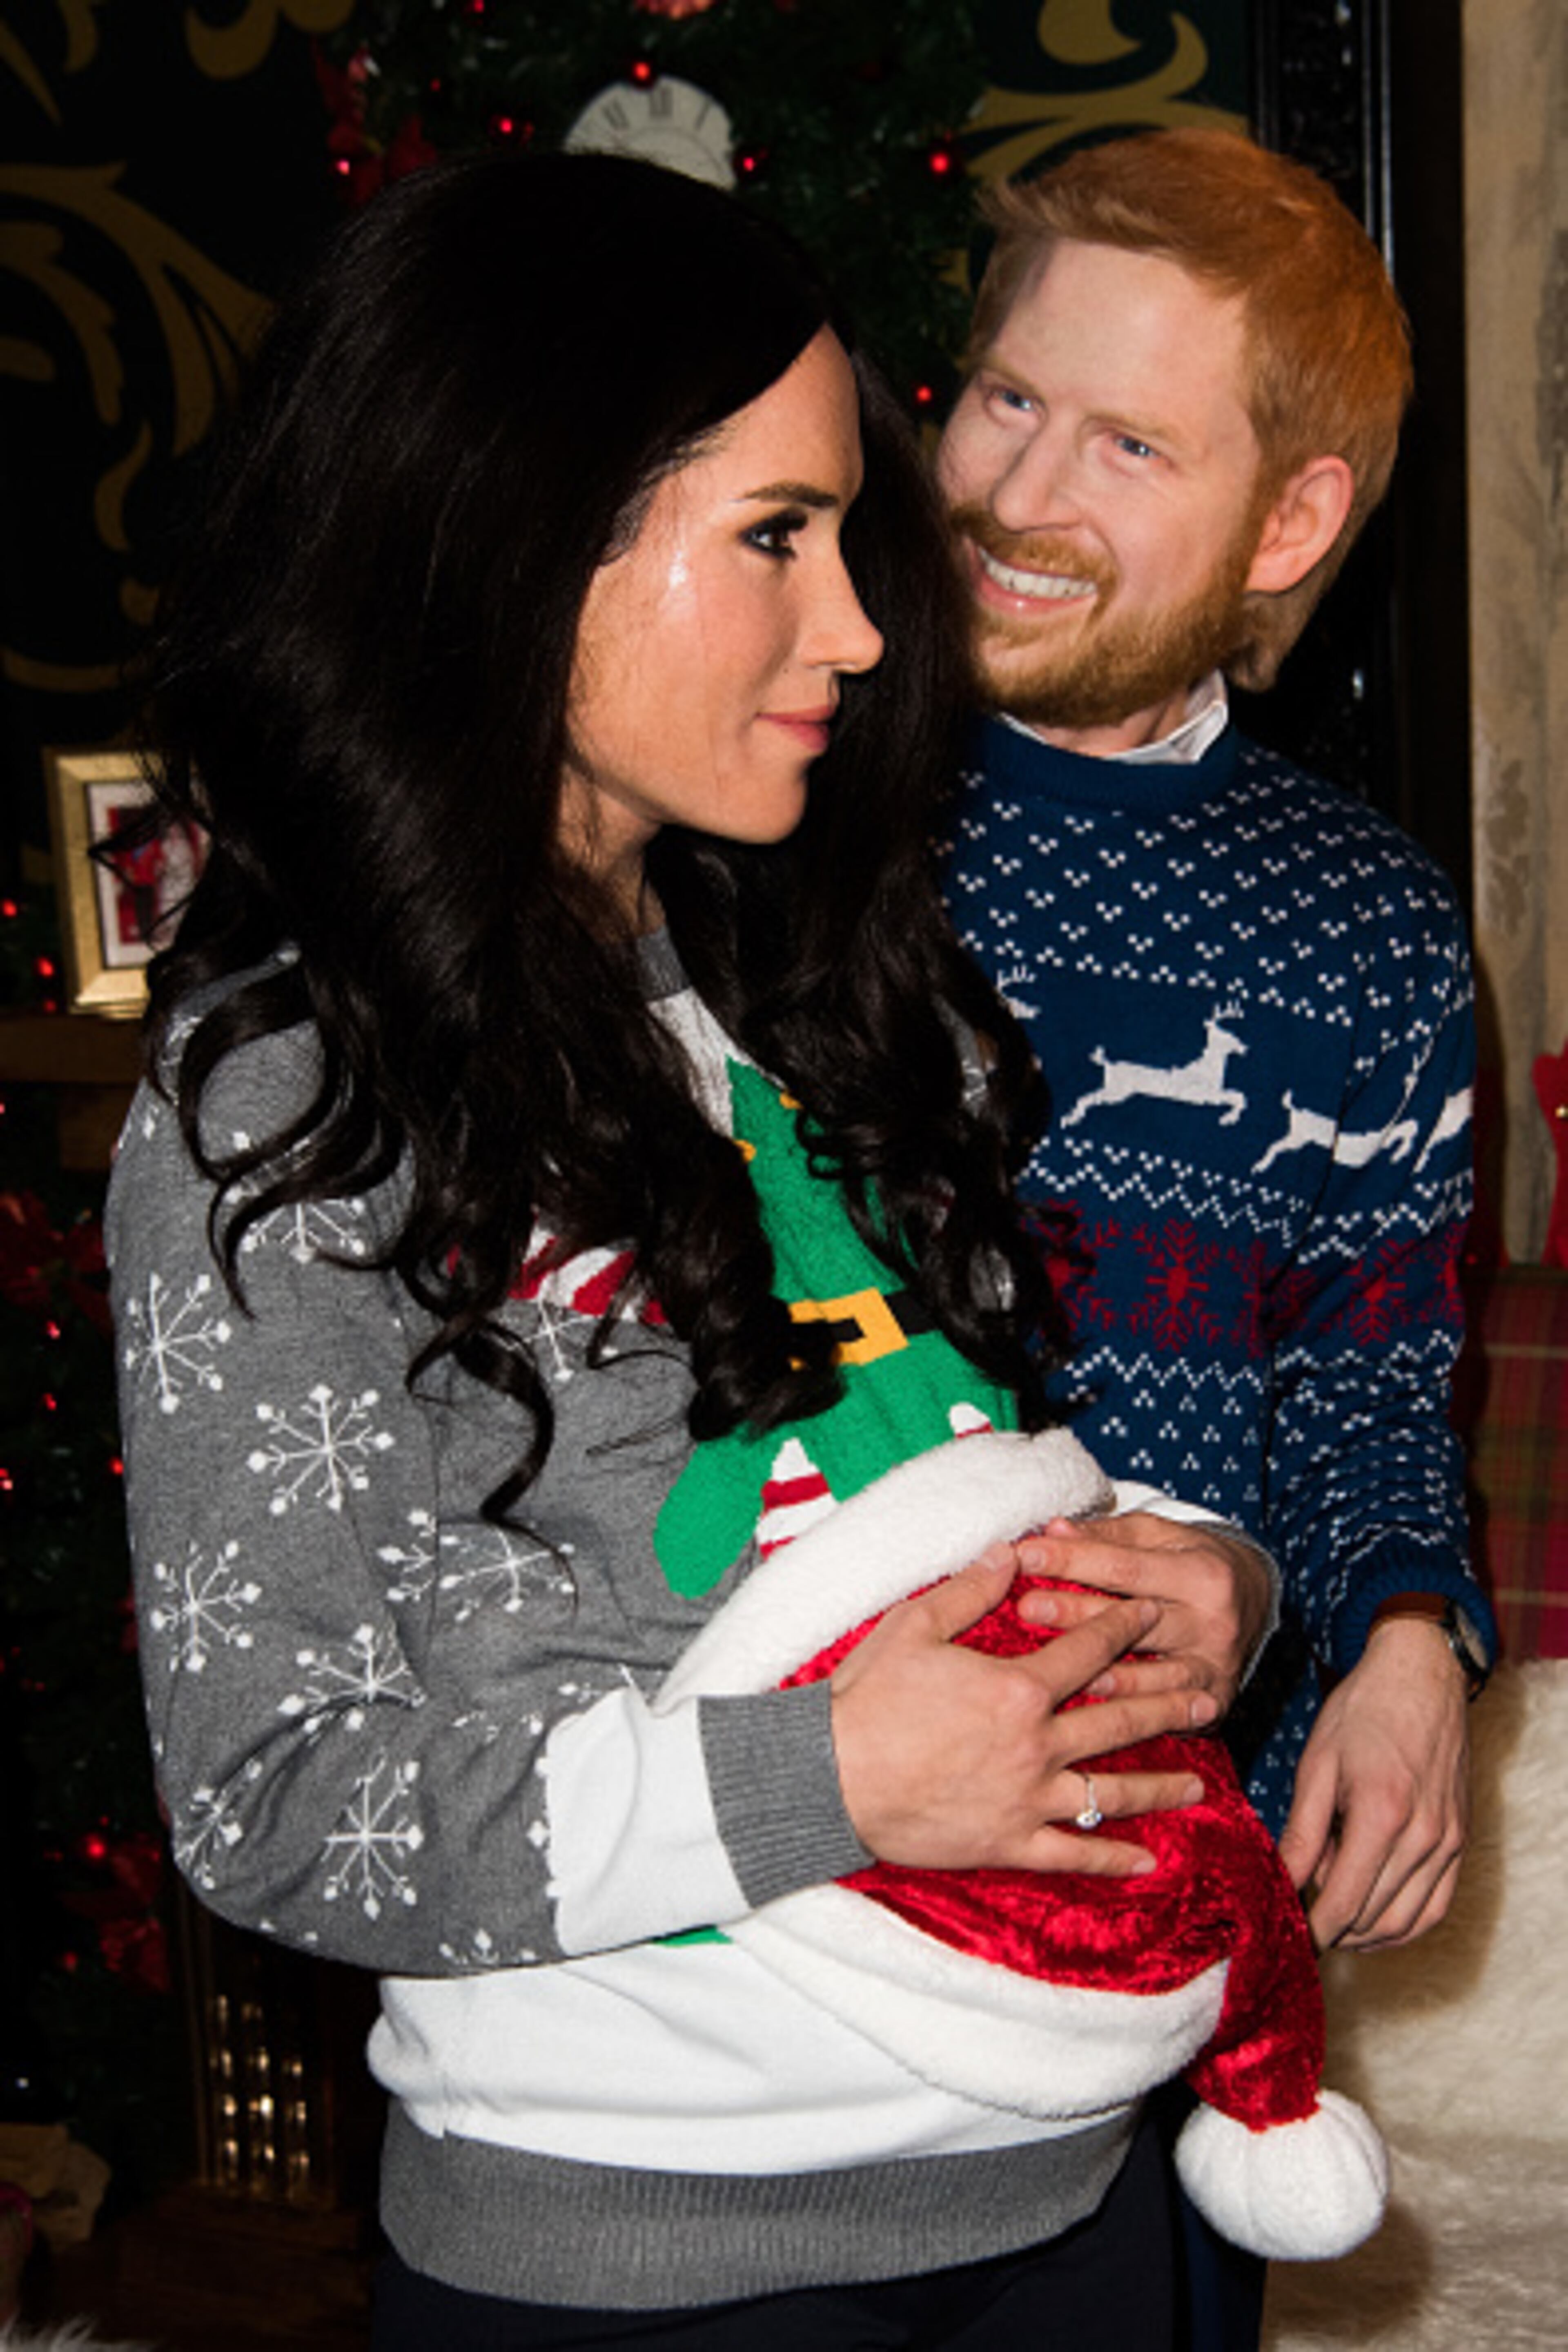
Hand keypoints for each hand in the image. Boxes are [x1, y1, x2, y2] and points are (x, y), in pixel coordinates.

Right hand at [830, 1543, 1215, 1877]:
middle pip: (1119, 1720)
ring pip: (1110, 1792)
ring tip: (1200, 1784)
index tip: (1149, 1615)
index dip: (1121, 1627)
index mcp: (1017, 1687)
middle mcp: (1035, 1744)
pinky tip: (1146, 1861)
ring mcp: (1025, 1798)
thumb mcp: (914, 1627)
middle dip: (1168, 1704)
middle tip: (1209, 1696)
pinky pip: (1072, 1855)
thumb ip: (970, 1590)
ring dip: (1160, 1786)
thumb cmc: (865, 1699)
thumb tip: (1008, 1553)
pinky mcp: (1007, 1842)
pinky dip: (1111, 1859)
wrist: (827, 1777)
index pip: (1087, 1650)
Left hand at [1011, 1512, 1273, 1716]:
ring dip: (1098, 1671)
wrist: (1256, 1601)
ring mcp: (1213, 1667)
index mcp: (1202, 1574)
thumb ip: (1109, 1535)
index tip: (1025, 1553)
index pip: (1125, 1566)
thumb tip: (1055, 1529)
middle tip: (1025, 1607)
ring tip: (1051, 1665)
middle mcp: (1212, 1623)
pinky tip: (1091, 1706)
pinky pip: (1166, 1713)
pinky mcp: (1214, 1703)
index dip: (1073, 1560)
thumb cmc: (1195, 1560)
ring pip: (1149, 1674)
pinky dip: (1129, 1710)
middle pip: (1133, 1621)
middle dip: (1075, 1613)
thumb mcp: (1162, 1536)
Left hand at [1277, 1615, 1470, 1949]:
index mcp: (1382, 1814)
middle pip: (1373, 1917)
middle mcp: (1424, 1836)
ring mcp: (1449, 1842)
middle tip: (1301, 1919)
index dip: (1312, 1929)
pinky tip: (1372, 1918)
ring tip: (1332, 1921)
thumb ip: (1301, 1832)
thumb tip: (1280, 1882)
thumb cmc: (1361, 1713)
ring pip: (1407, 1923)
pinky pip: (1436, 1907)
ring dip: (1366, 1935)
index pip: (1344, 1902)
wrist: (1420, 1676)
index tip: (1288, 1938)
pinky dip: (1404, 1925)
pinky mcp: (1460, 1841)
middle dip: (1333, 1929)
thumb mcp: (1316, 1765)